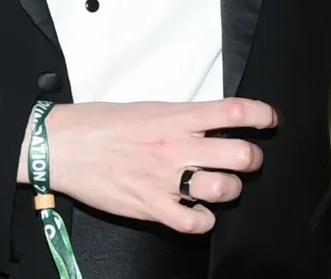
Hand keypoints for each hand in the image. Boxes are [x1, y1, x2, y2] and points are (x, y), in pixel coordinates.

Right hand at [17, 98, 279, 233]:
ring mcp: (165, 179)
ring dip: (230, 189)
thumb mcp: (146, 108)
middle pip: (240, 155)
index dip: (262, 115)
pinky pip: (194, 222)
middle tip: (246, 159)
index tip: (270, 120)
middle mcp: (176, 146)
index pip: (234, 112)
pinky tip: (198, 212)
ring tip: (221, 185)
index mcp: (175, 116)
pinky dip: (203, 220)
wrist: (61, 146)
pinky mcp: (151, 206)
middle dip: (252, 158)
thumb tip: (208, 123)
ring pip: (223, 189)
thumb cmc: (99, 124)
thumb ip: (180, 117)